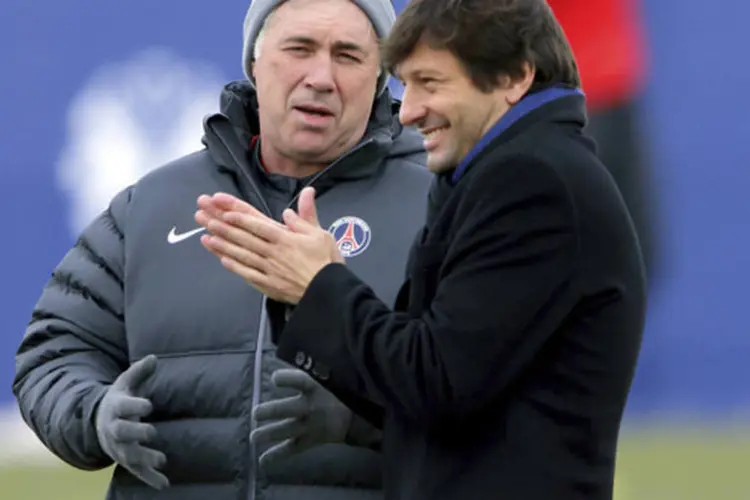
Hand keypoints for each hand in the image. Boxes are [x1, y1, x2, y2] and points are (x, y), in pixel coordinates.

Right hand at [95, 355, 168, 489]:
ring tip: (161, 460)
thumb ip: (139, 372)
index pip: (122, 407)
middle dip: (135, 433)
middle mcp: (115, 429)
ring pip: (129, 455)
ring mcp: (119, 447)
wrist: (100, 423)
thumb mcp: (126, 383)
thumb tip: (154, 357)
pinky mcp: (127, 460)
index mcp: (115, 408)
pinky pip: (137, 471)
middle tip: (151, 432)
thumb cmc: (119, 400)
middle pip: (122, 433)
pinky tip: (164, 484)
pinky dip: (149, 478)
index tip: (148, 405)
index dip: (134, 406)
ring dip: (144, 459)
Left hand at [195, 187, 343, 303]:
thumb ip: (308, 215)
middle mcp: (273, 252)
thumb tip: (305, 194)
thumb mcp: (322, 234)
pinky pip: (248, 274)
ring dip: (222, 245)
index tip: (222, 208)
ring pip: (241, 254)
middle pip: (243, 237)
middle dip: (221, 225)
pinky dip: (235, 267)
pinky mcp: (268, 285)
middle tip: (203, 217)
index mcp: (285, 238)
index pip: (257, 224)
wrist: (328, 293)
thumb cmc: (327, 263)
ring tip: (205, 236)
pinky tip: (223, 260)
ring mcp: (269, 269)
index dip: (239, 215)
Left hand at [251, 369, 352, 467]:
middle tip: (255, 413)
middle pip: (289, 409)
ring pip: (287, 430)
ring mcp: (311, 425)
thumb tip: (274, 359)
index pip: (300, 381)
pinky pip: (293, 448)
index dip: (287, 379)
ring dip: (269, 434)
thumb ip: (304, 372)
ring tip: (253, 437)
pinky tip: (263, 460)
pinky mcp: (311, 440)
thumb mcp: (325, 377)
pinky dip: (278, 455)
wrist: (356, 416)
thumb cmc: (336, 391)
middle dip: (271, 411)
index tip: (274, 378)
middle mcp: (311, 407)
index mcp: (316, 387)